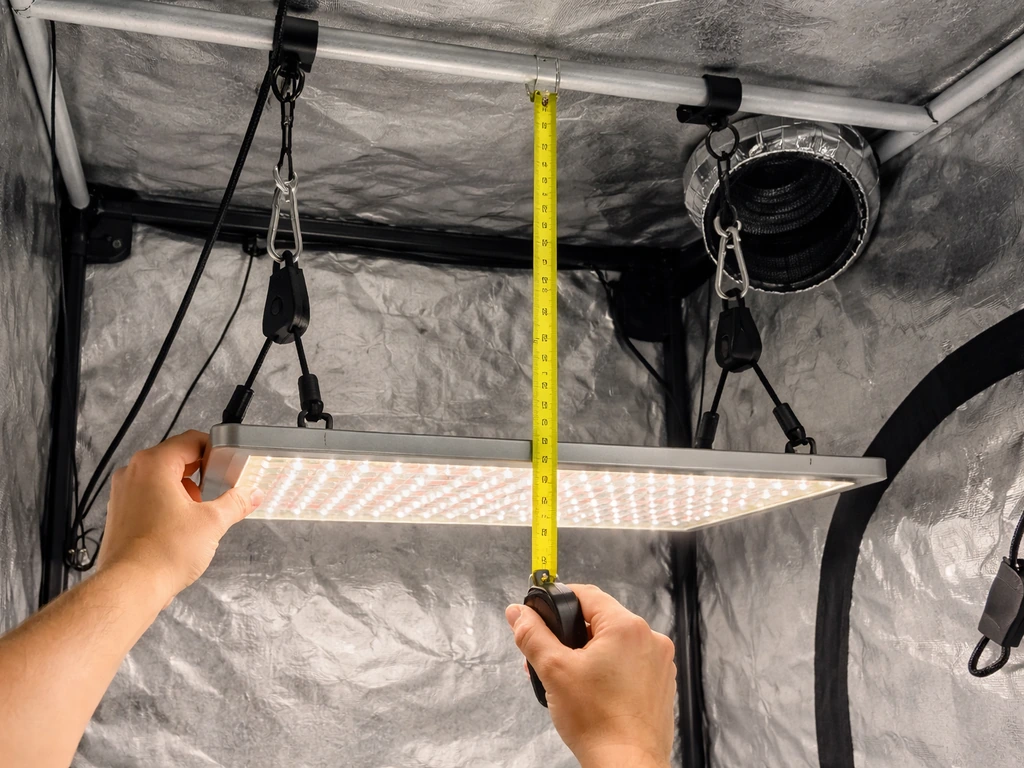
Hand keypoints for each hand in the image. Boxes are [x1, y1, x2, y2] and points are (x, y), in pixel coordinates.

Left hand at [97, 430, 262, 602]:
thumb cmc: (164, 552)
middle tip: (220, 488)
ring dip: (184, 489)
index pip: (190, 441)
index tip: (228, 465)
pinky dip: (168, 503)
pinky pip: (149, 496)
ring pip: (161, 478)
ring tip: (201, 512)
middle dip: (201, 472)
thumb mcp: (212, 523)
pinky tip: (182, 525)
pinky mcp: (119, 513)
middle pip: (175, 458)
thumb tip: (252, 494)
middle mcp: (133, 473)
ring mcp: (122, 493)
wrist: (131, 587)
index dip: (215, 450)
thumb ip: (236, 503)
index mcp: (154, 465)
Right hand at [506, 584, 674, 767]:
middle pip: (600, 620)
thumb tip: (518, 613)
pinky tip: (591, 692)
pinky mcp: (660, 684)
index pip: (587, 595)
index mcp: (626, 627)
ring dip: (589, 654)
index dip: (559, 601)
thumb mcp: (553, 670)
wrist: (626, 765)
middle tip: (549, 656)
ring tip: (567, 679)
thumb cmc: (597, 721)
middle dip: (570, 635)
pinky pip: (630, 664)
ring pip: (614, 644)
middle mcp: (649, 639)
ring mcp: (659, 663)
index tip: (542, 615)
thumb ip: (532, 635)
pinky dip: (609, 670)